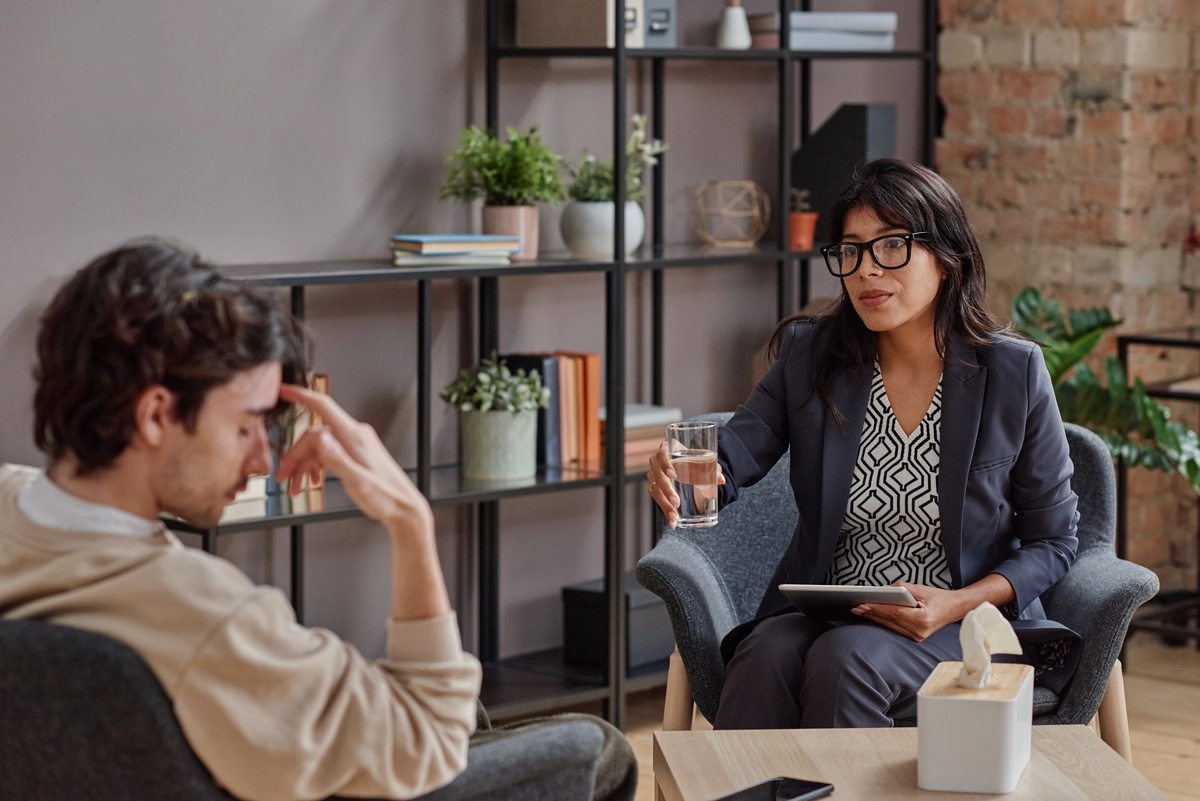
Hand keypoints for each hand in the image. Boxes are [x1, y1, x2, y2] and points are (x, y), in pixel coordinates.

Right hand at [275, 384, 432, 539]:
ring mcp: (355, 444)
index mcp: (354, 437)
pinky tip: (312, 481)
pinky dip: (316, 466)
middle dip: (294, 456)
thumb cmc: (386, 497)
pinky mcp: (355, 454)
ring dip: (303, 466)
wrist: (404, 507)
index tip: (283, 390)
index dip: (300, 395)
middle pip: (313, 435)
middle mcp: (354, 435)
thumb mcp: (358, 481)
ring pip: (318, 447)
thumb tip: (320, 439)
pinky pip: (328, 453)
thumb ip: (337, 459)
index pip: (323, 406)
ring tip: (295, 487)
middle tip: (283, 477)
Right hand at [646, 438, 724, 529]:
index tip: (674, 475)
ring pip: (654, 490)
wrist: (689, 464)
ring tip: (674, 516)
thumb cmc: (694, 460)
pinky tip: (672, 522)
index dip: (665, 465)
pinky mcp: (655, 488)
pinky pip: (657, 500)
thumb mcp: (703, 461)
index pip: (662, 455)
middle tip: (676, 501)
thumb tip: (721, 480)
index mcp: (667, 449)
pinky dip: (665, 511)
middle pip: (656, 475)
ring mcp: (654, 476)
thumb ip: (712, 469)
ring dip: (664, 504)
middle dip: (666, 490)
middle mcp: (656, 462)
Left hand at [851, 582, 961, 641]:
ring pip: (891, 626)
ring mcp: (917, 637)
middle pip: (890, 621)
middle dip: (872, 613)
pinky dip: (884, 621)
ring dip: (875, 618)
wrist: (955, 609)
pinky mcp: (915, 637)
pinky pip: (895, 628)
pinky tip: (872, 615)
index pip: (894, 613)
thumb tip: (883, 590)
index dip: (877, 608)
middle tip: (856, 607)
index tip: (863, 603)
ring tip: (860, 610)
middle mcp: (920, 631)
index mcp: (923, 619)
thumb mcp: (921, 589)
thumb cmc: (939, 597)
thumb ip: (902, 588)